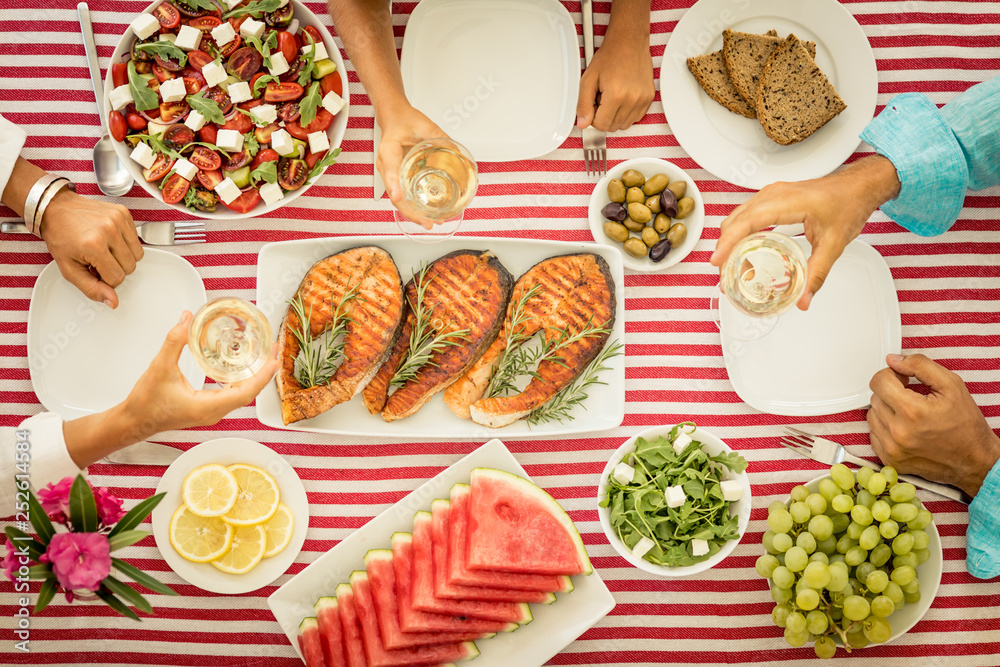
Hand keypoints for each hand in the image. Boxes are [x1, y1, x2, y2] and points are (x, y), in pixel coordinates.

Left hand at [40, 190, 142, 308]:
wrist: (56, 208)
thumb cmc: (60, 236)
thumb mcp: (69, 269)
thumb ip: (91, 289)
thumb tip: (113, 301)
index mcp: (94, 245)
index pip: (117, 278)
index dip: (105, 279)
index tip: (94, 270)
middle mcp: (109, 230)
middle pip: (130, 267)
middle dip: (115, 268)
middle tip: (99, 261)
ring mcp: (118, 219)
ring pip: (137, 254)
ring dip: (123, 257)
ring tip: (106, 250)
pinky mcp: (124, 213)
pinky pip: (136, 239)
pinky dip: (126, 243)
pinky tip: (110, 239)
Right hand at [119, 311, 279, 442]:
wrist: (133, 421)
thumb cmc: (145, 403)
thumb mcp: (160, 367)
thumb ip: (174, 341)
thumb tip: (186, 319)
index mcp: (207, 407)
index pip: (246, 392)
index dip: (263, 375)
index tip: (274, 360)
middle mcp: (214, 412)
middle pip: (249, 393)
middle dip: (264, 371)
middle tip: (273, 350)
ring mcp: (212, 412)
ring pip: (242, 394)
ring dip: (254, 376)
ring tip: (264, 356)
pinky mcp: (207, 409)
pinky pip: (233, 395)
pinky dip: (242, 380)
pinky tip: (243, 367)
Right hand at [376, 105, 449, 228]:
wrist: (395, 118)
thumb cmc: (404, 121)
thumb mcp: (424, 125)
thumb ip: (441, 138)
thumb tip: (458, 153)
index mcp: (389, 150)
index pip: (390, 170)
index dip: (394, 185)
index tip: (399, 196)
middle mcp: (387, 165)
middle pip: (395, 194)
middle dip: (410, 211)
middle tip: (426, 222)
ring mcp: (391, 174)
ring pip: (399, 199)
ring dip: (413, 213)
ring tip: (429, 222)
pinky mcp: (397, 178)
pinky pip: (403, 195)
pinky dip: (413, 207)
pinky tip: (426, 213)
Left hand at [576, 35, 653, 131]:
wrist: (629, 41)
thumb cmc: (610, 56)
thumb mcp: (588, 79)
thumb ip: (583, 104)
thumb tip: (582, 124)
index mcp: (616, 95)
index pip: (601, 125)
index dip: (593, 117)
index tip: (594, 104)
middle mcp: (632, 99)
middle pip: (613, 126)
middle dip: (604, 115)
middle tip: (603, 97)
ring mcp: (643, 99)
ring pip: (624, 124)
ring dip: (616, 115)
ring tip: (613, 96)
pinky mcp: (649, 98)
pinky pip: (636, 118)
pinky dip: (627, 112)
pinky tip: (623, 97)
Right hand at [710, 155, 900, 309]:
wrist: (859, 186)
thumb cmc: (848, 204)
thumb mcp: (833, 244)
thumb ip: (816, 274)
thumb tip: (803, 300)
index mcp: (787, 202)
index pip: (747, 221)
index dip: (728, 242)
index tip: (717, 261)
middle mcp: (774, 194)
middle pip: (736, 219)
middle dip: (724, 246)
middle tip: (723, 273)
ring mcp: (772, 193)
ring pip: (738, 215)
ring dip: (729, 238)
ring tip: (728, 264)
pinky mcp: (773, 197)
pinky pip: (746, 213)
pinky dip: (738, 230)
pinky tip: (740, 248)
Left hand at [868, 353, 999, 496]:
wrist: (974, 460)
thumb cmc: (966, 425)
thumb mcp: (951, 385)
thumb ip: (920, 365)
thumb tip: (893, 360)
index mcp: (912, 411)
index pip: (879, 381)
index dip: (891, 375)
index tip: (902, 379)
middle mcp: (898, 432)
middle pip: (875, 398)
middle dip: (891, 393)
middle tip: (911, 397)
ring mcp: (892, 449)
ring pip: (872, 416)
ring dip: (886, 410)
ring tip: (909, 414)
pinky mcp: (889, 460)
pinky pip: (874, 434)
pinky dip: (885, 428)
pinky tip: (904, 428)